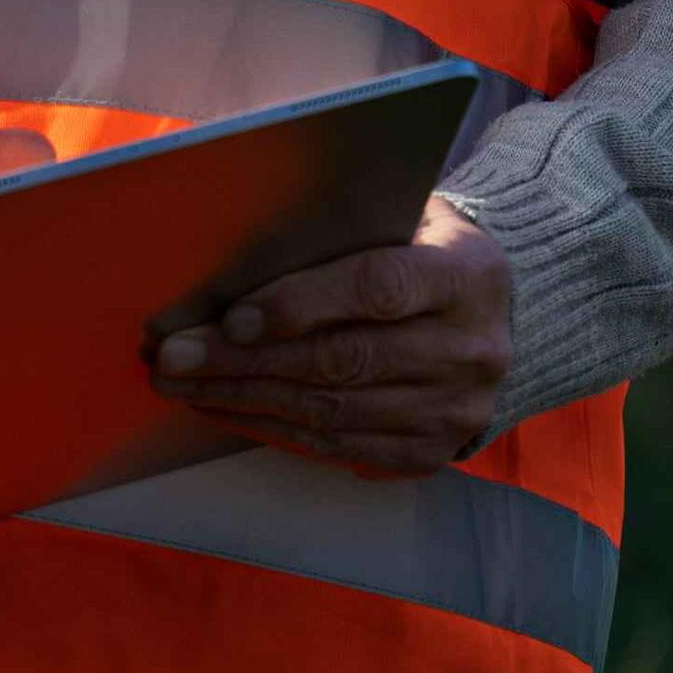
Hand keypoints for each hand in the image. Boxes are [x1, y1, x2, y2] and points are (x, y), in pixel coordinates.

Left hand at [148, 198, 512, 476]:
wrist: (497, 317)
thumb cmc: (424, 253)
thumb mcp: (404, 222)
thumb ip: (341, 237)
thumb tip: (234, 266)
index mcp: (466, 275)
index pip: (377, 289)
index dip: (300, 304)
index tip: (231, 316)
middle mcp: (470, 349)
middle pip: (343, 360)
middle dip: (246, 360)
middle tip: (175, 357)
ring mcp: (455, 408)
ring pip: (333, 411)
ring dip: (247, 399)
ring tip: (186, 384)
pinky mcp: (433, 450)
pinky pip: (340, 447)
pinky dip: (276, 429)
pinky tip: (230, 408)